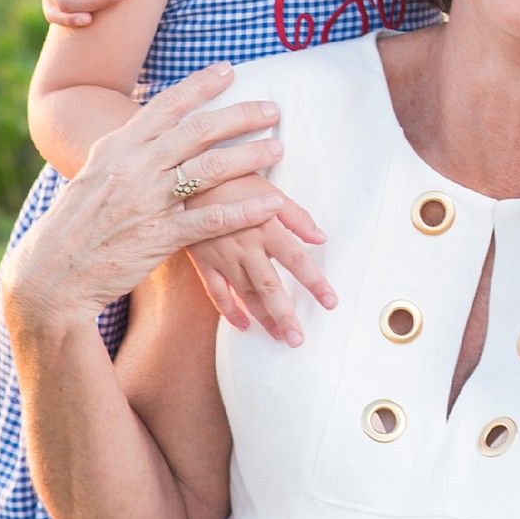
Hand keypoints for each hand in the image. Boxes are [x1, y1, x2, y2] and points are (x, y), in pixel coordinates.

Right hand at [1, 66, 286, 342]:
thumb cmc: (74, 226)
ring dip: (250, 156)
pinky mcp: (159, 237)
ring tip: (278, 149)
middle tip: (272, 109)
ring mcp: (147, 201)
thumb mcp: (94, 176)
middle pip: (198, 130)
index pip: (166, 106)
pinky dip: (245, 210)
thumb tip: (147, 127)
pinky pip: (213, 219)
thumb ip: (124, 152)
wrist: (50, 275)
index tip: (229, 70)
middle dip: (240, 115)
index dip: (200, 86)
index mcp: (117, 147)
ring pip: (211, 168)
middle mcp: (133, 167)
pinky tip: (271, 204)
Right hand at [186, 191, 333, 345]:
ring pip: (245, 294)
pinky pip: (217, 292)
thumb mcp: (269, 191)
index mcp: (265, 228)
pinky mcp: (204, 262)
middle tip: (299, 339)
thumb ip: (297, 216)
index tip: (331, 302)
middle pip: (269, 286)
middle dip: (285, 315)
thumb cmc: (234, 180)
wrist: (188, 179)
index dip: (314, 282)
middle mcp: (245, 247)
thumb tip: (321, 237)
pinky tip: (244, 326)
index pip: (296, 260)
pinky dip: (230, 311)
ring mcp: (222, 258)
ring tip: (280, 337)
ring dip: (263, 318)